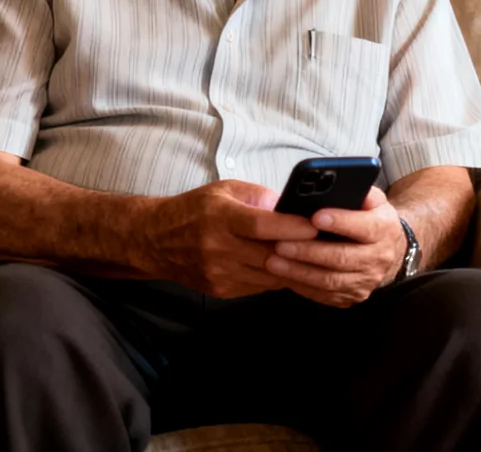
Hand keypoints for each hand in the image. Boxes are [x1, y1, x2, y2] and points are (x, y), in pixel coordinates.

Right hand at [140, 179, 318, 298]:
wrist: (155, 241)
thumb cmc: (194, 210)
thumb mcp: (224, 190)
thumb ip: (258, 196)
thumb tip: (289, 205)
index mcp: (221, 218)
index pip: (263, 226)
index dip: (293, 227)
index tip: (315, 225)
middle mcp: (218, 248)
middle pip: (270, 255)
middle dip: (300, 250)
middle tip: (325, 242)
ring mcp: (219, 273)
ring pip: (268, 275)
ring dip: (292, 267)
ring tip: (311, 255)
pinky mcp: (220, 290)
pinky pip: (258, 286)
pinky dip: (275, 276)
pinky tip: (286, 265)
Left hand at [264, 186, 407, 307]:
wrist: (387, 249)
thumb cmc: (369, 217)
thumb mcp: (371, 199)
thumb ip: (357, 190)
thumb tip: (330, 184)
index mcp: (385, 229)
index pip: (364, 227)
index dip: (340, 222)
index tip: (315, 216)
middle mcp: (379, 258)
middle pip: (342, 258)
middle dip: (309, 251)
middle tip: (280, 244)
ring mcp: (366, 281)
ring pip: (330, 280)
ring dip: (299, 271)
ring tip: (272, 261)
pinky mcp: (352, 296)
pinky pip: (324, 294)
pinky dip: (300, 285)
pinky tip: (282, 275)